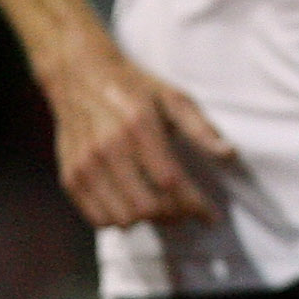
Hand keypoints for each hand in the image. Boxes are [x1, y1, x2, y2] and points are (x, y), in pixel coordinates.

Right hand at [44, 42, 235, 228]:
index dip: (194, 204)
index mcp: (138, 126)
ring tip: (166, 209)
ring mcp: (84, 165)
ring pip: (122, 218)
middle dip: (175, 216)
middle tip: (189, 211)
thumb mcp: (174, 98)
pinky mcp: (70, 177)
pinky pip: (97, 219)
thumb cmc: (136, 89)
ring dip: (150, 221)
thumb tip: (229, 155)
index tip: (211, 216)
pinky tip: (137, 206)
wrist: (80, 77)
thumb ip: (201, 128)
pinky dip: (121, 221)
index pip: (170, 181)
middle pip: (146, 206)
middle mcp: (107, 148)